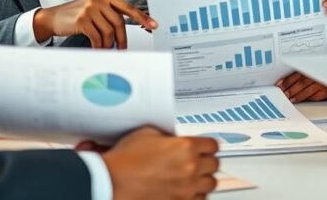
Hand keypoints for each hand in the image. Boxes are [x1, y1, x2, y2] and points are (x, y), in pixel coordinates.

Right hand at [33, 0, 156, 47]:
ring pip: (109, 31)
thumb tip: (125, 31)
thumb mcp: (94, 9)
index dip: (142, 17)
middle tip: (122, 49)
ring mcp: (90, 8)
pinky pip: (97, 37)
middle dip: (122, 39)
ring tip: (105, 49)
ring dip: (108, 44)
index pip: (128, 7)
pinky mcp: (82, 19)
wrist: (52, 18)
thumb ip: (109, 14)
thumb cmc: (75, 16)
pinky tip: (96, 48)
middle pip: (119, 22)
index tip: (153, 25)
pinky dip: (98, 46)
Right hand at [100, 127, 218, 199]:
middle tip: (198, 161)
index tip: (204, 147)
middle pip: (214, 165)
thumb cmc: (125, 160)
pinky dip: (195, 195)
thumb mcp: (148, 133)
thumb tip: (176, 138)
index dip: (207, 145)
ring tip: (192, 177)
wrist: (111, 181)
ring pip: (210, 184)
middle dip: (206, 162)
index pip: (213, 145)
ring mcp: (186, 189)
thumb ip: (169, 136)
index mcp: (185, 147)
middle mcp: (190, 168)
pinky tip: (185, 190)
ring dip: (203, 179)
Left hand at [276, 71, 326, 102]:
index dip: (287, 80)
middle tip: (282, 93)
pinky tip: (300, 100)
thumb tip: (290, 78)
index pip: (297, 74)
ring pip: (306, 90)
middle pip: (300, 82)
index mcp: (312, 67)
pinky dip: (307, 99)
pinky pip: (315, 96)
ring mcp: (322, 83)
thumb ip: (305, 71)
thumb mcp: (315, 65)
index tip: (280, 84)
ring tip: (289, 98)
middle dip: (289, 89)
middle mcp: (317, 75)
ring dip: (296, 95)